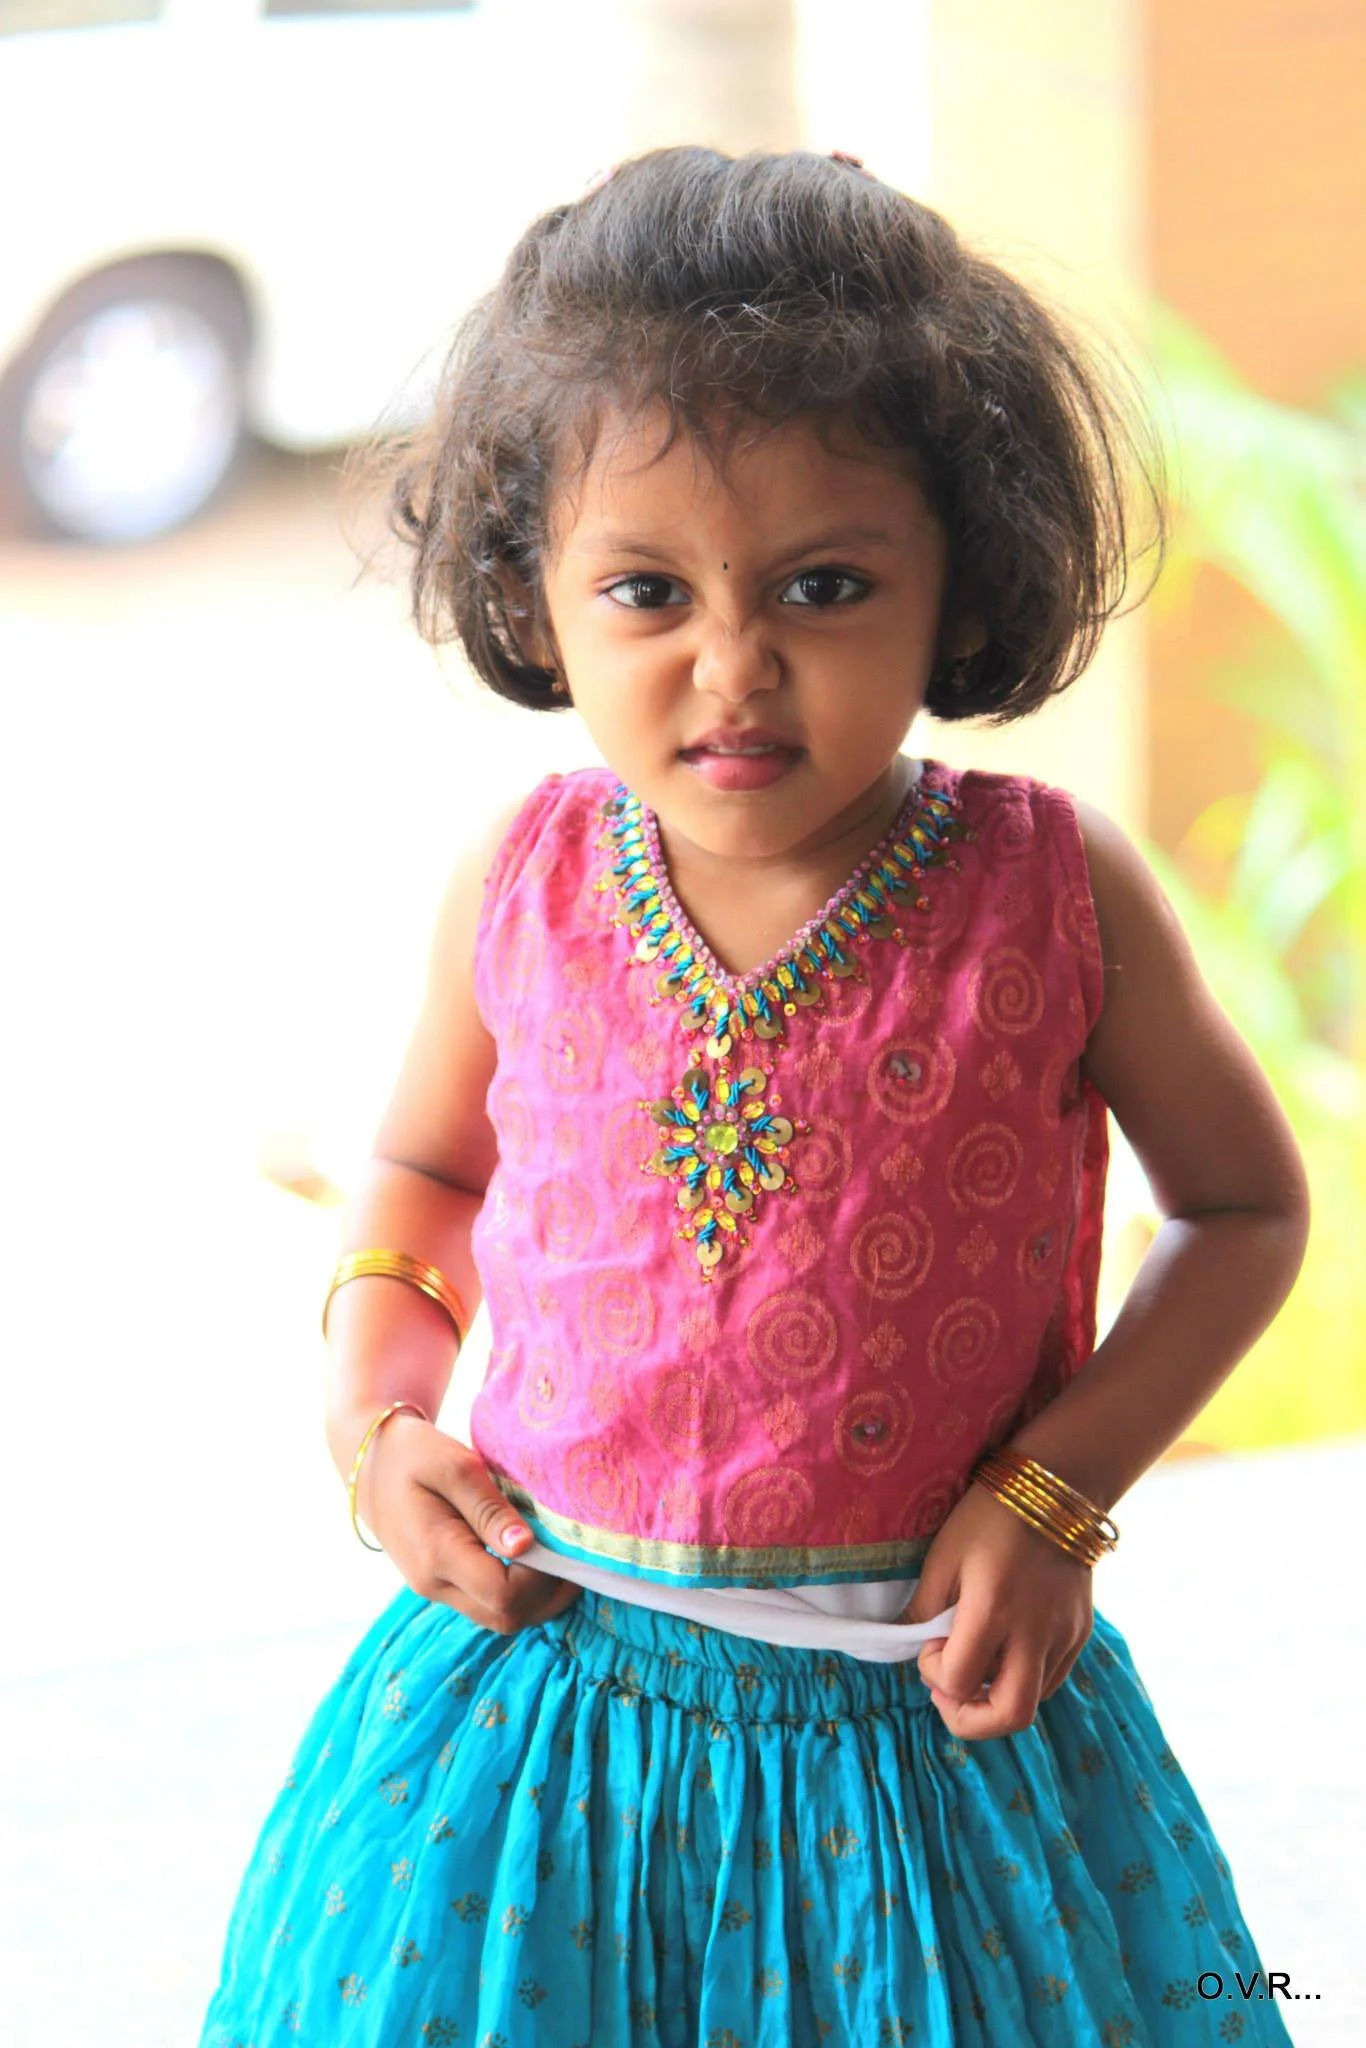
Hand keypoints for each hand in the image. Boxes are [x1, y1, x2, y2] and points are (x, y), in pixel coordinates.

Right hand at [350, 1412, 582, 1634]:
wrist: (370, 1460)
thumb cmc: (414, 1452)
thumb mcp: (454, 1465)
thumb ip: (490, 1508)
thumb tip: (526, 1547)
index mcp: (436, 1555)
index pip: (503, 1594)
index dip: (541, 1578)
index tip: (560, 1543)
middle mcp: (433, 1583)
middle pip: (505, 1618)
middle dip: (547, 1596)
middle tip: (572, 1557)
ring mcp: (434, 1588)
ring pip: (497, 1618)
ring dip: (535, 1598)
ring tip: (559, 1558)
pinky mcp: (440, 1583)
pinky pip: (486, 1604)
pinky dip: (518, 1592)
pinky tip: (534, 1561)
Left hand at [899, 1481, 1093, 1739]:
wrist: (1055, 1486)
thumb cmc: (988, 1516)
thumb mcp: (943, 1557)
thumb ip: (925, 1609)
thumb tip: (914, 1647)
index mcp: (994, 1609)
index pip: (958, 1679)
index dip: (933, 1673)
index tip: (927, 1644)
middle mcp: (1036, 1632)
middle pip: (1011, 1717)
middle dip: (970, 1720)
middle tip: (948, 1693)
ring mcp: (1065, 1635)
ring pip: (1033, 1702)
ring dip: (995, 1697)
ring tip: (973, 1663)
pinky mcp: (1081, 1632)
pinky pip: (1050, 1678)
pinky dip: (1021, 1679)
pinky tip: (1003, 1650)